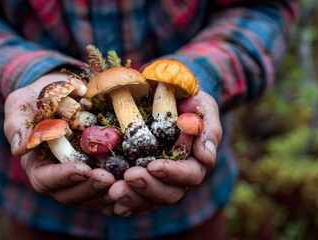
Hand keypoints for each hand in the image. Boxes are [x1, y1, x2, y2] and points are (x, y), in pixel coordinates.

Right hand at [4, 73, 114, 208]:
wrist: (62, 93)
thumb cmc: (35, 100)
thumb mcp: (20, 107)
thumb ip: (18, 126)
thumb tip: (18, 149)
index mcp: (37, 165)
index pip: (45, 180)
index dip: (63, 178)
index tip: (82, 169)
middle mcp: (60, 177)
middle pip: (71, 194)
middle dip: (89, 187)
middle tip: (107, 178)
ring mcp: (81, 176)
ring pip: (92, 194)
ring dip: (108, 191)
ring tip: (123, 181)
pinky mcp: (99, 170)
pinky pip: (109, 187)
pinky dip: (121, 188)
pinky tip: (133, 184)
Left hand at [106, 91, 221, 215]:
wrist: (165, 92)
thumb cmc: (188, 99)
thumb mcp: (203, 107)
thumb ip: (208, 130)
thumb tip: (206, 158)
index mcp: (194, 161)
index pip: (190, 174)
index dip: (173, 173)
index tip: (154, 166)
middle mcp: (176, 176)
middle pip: (169, 194)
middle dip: (149, 188)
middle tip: (129, 177)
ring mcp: (157, 181)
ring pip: (148, 199)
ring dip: (132, 197)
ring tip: (113, 190)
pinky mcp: (138, 181)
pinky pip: (131, 199)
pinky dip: (122, 203)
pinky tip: (108, 203)